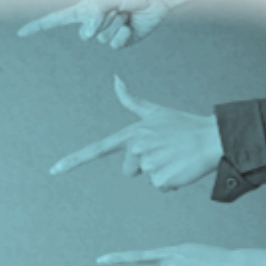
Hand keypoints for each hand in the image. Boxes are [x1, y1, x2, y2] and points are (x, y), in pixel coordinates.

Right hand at [17, 0, 170, 48]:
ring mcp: (106, 34)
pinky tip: (131, 25)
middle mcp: (93, 23)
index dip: (38, 26)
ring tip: (125, 13)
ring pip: (102, 39)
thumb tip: (86, 34)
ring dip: (116, 24)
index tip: (21, 33)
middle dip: (102, 20)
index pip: (56, 20)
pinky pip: (115, 45)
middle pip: (85, 34)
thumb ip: (95, 13)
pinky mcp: (120, 42)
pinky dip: (124, 34)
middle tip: (116, 8)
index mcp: (84, 10)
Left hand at [50, 76, 223, 192]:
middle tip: (166, 151)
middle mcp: (136, 148)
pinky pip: (161, 187)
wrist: (212, 137)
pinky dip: (172, 181)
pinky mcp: (161, 179)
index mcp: (131, 134)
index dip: (73, 161)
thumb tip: (114, 78)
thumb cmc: (183, 126)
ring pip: (147, 178)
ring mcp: (148, 164)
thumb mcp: (155, 112)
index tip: (53, 171)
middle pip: (129, 170)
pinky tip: (181, 167)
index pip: (96, 149)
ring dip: (161, 172)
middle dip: (145, 165)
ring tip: (175, 156)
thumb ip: (131, 100)